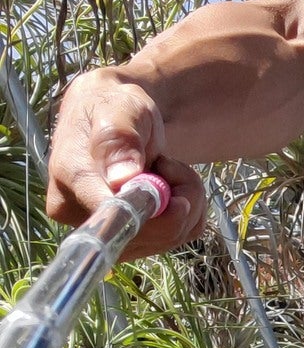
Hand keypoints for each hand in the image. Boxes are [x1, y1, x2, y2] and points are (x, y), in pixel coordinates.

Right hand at [47, 68, 204, 258]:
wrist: (116, 119)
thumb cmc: (113, 108)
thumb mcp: (117, 109)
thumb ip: (118, 139)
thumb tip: (120, 179)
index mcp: (69, 182)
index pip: (109, 218)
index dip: (149, 209)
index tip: (171, 181)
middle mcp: (80, 217)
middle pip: (145, 234)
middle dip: (176, 199)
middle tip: (171, 162)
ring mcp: (109, 233)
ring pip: (169, 237)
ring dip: (187, 201)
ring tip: (168, 167)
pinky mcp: (136, 240)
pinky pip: (181, 236)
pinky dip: (190, 211)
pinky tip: (172, 185)